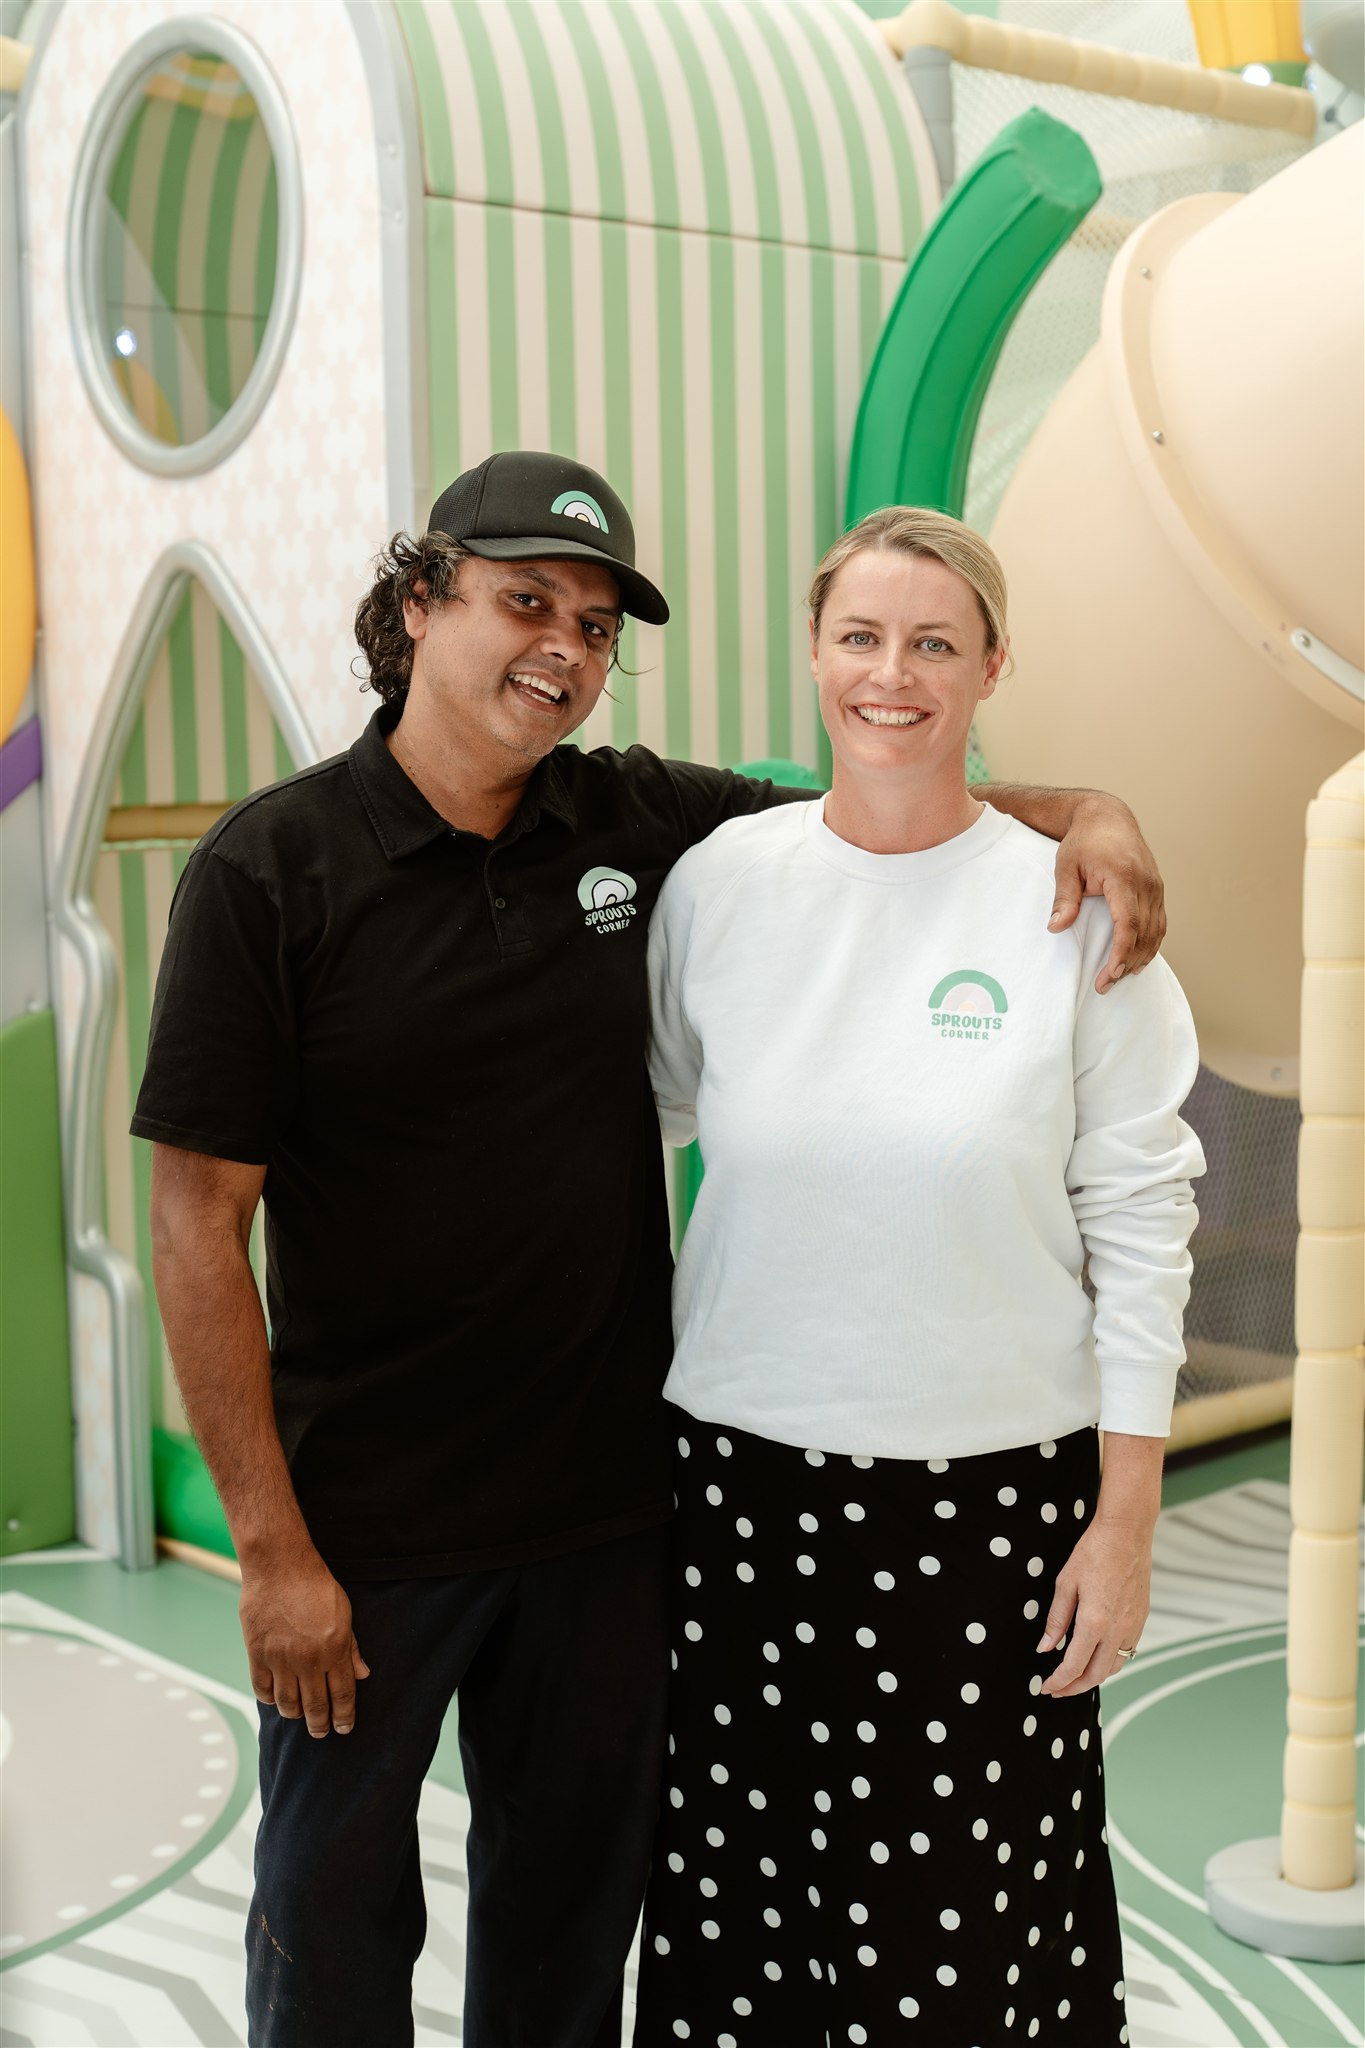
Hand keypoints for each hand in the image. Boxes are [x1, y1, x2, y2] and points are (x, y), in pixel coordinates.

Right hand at [240, 1548, 369, 1736]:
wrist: (280, 1566)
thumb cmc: (316, 1585)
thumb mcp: (345, 1613)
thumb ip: (352, 1647)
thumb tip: (362, 1675)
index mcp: (334, 1649)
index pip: (343, 1694)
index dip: (344, 1716)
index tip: (344, 1728)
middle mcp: (308, 1659)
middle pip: (316, 1705)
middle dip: (320, 1725)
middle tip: (321, 1733)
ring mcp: (281, 1659)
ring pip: (288, 1704)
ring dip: (296, 1715)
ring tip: (300, 1717)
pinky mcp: (257, 1654)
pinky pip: (263, 1689)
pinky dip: (270, 1699)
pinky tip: (276, 1700)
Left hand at [1036, 1517, 1151, 1697]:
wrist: (1127, 1534)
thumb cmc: (1094, 1552)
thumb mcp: (1065, 1584)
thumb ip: (1056, 1620)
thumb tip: (1045, 1646)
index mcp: (1094, 1622)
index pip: (1074, 1666)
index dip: (1058, 1682)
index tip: (1046, 1687)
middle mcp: (1117, 1630)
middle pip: (1096, 1675)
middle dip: (1074, 1687)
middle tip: (1057, 1689)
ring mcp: (1133, 1627)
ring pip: (1115, 1668)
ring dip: (1094, 1678)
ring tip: (1075, 1677)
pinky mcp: (1141, 1620)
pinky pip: (1127, 1652)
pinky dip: (1111, 1663)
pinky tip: (1097, 1657)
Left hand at [1047, 795, 1165, 991]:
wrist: (1107, 816)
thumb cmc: (1084, 840)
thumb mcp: (1066, 866)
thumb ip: (1064, 898)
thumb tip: (1055, 928)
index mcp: (1123, 877)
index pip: (1128, 924)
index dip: (1120, 953)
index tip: (1109, 975)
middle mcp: (1146, 883)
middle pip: (1143, 933)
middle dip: (1126, 963)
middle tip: (1105, 985)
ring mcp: (1155, 885)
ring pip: (1156, 931)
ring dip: (1141, 957)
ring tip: (1120, 977)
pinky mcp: (1157, 888)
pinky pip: (1160, 922)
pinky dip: (1151, 944)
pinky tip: (1138, 958)